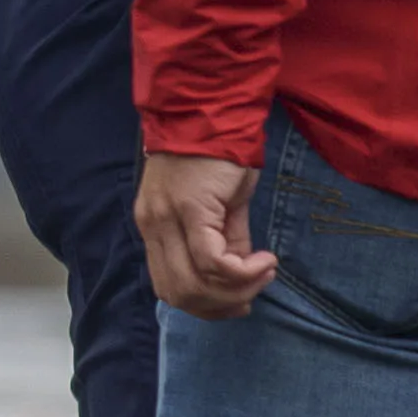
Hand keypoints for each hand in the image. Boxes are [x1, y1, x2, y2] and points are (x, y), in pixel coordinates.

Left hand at [137, 152, 277, 319]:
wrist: (215, 110)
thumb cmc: (218, 154)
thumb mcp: (220, 205)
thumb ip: (226, 240)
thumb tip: (241, 272)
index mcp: (154, 228)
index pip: (168, 288)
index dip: (204, 306)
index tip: (238, 301)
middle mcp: (153, 227)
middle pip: (179, 294)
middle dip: (220, 305)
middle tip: (253, 293)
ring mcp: (167, 219)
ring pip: (195, 283)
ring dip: (236, 289)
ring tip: (263, 274)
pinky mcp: (190, 209)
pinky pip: (212, 261)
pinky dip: (242, 272)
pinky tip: (264, 262)